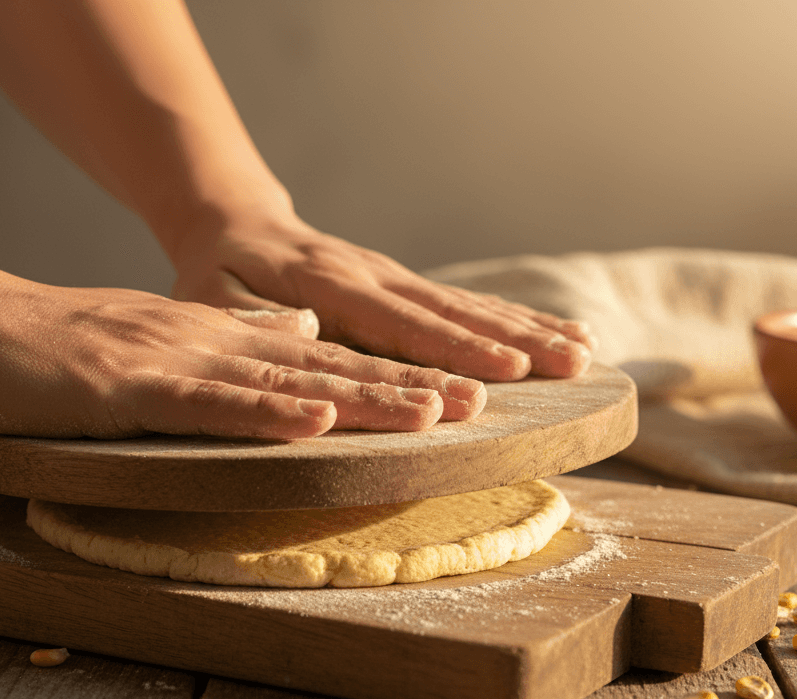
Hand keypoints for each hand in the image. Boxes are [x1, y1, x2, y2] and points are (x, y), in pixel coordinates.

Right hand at [0, 264, 484, 438]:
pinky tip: (315, 418)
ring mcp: (166, 360)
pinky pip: (205, 402)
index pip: (315, 356)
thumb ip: (227, 342)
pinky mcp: (124, 387)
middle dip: (400, 385)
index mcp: (209, 334)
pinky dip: (264, 411)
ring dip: (358, 397)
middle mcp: (202, 340)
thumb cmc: (47, 345)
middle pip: (318, 367)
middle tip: (477, 403)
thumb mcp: (150, 339)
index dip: (386, 371)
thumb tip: (300, 342)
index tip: (453, 390)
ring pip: (280, 382)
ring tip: (431, 413)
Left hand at [171, 212, 596, 380]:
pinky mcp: (405, 285)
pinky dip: (517, 319)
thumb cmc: (219, 274)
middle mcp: (371, 274)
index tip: (500, 374)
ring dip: (528, 330)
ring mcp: (394, 276)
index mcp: (326, 283)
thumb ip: (247, 319)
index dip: (448, 348)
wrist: (239, 227)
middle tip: (568, 368)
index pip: (395, 320)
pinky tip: (564, 335)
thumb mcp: (212, 296)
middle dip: (511, 342)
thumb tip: (295, 337)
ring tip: (584, 355)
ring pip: (468, 305)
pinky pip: (467, 302)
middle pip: (448, 312)